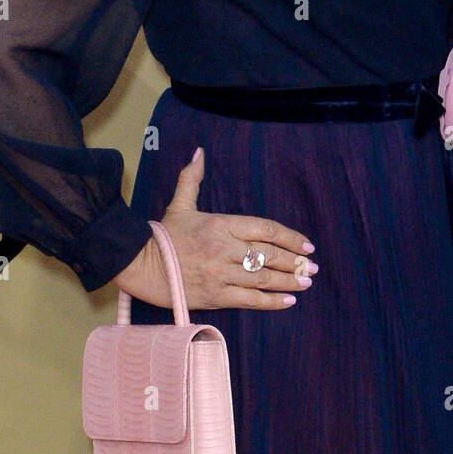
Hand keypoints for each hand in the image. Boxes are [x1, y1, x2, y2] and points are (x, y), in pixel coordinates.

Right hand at [113, 147, 315, 310]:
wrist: (140, 265)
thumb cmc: (164, 235)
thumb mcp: (180, 203)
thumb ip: (193, 178)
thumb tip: (199, 152)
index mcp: (222, 224)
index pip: (266, 229)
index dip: (290, 237)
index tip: (306, 245)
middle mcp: (225, 249)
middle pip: (269, 255)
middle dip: (294, 262)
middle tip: (312, 267)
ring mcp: (221, 274)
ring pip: (263, 278)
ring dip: (288, 281)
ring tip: (306, 282)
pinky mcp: (215, 296)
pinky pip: (250, 299)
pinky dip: (271, 301)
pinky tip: (287, 301)